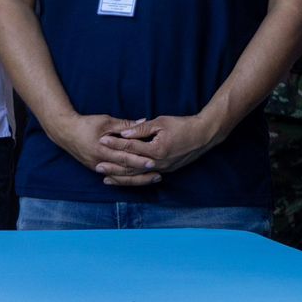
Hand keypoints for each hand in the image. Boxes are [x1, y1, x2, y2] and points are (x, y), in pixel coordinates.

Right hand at [49, 113, 155, 181]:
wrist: (65, 132)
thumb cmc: (86, 124)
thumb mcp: (106, 122)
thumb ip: (125, 125)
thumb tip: (144, 121)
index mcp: (101, 150)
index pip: (123, 157)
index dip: (138, 160)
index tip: (153, 162)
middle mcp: (99, 161)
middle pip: (123, 170)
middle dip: (141, 173)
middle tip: (158, 173)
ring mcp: (96, 167)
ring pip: (119, 175)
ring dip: (136, 178)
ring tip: (153, 178)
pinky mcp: (96, 168)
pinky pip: (114, 175)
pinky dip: (126, 178)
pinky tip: (139, 179)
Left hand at [96, 114, 218, 184]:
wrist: (205, 135)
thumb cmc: (184, 126)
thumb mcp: (162, 122)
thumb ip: (141, 129)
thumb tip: (124, 133)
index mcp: (156, 150)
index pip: (130, 147)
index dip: (115, 143)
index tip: (101, 140)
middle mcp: (158, 163)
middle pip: (130, 166)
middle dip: (112, 165)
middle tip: (96, 165)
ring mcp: (162, 169)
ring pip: (136, 175)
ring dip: (120, 176)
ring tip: (105, 177)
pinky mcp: (166, 170)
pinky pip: (145, 177)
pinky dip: (133, 178)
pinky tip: (124, 178)